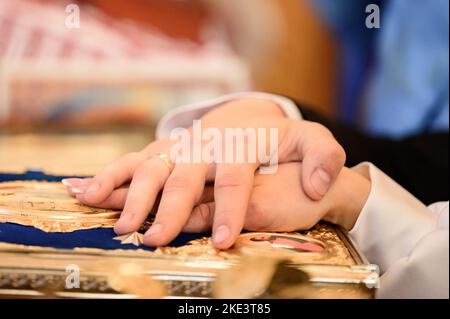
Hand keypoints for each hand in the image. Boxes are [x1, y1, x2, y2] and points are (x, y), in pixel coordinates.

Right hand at [63, 98, 345, 247]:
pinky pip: (132, 161)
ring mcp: (179, 147)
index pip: (234, 180)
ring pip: (151, 168)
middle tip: (154, 240)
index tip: (223, 241)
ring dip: (132, 196)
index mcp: (240, 145)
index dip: (228, 210)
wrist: (246, 116)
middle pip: (184, 178)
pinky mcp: (163, 150)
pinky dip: (108, 176)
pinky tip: (84, 192)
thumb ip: (323, 157)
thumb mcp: (310, 140)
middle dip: (169, 210)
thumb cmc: (277, 136)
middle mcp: (204, 145)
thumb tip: (315, 185)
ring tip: (120, 225)